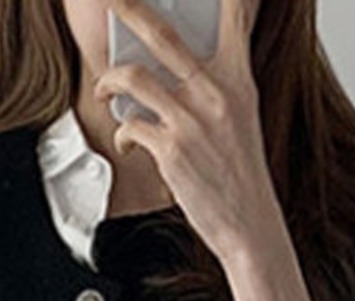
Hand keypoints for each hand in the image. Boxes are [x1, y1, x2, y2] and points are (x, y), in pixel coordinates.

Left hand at [91, 0, 280, 263]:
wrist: (249, 224)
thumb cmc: (240, 176)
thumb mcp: (241, 119)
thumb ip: (215, 86)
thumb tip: (173, 69)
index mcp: (238, 81)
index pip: (235, 17)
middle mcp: (215, 93)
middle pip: (163, 34)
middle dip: (130, 11)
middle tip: (113, 4)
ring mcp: (191, 120)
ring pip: (133, 78)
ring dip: (110, 82)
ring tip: (105, 90)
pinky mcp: (170, 150)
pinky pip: (130, 125)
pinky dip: (122, 133)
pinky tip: (128, 143)